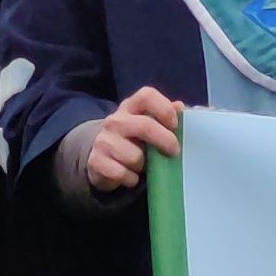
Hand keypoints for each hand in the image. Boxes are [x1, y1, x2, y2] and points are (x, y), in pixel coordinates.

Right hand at [73, 85, 187, 193]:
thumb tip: (180, 107)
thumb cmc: (133, 139)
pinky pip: (122, 174)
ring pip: (134, 156)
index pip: (147, 96)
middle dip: (164, 141)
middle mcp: (115, 120)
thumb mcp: (147, 124)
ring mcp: (103, 140)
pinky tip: (130, 175)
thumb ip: (164, 115)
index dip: (164, 109)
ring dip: (143, 166)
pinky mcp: (96, 161)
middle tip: (173, 152)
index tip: (174, 125)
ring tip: (142, 165)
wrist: (100, 155)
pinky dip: (130, 179)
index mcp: (130, 106)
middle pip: (145, 126)